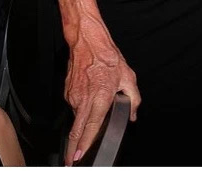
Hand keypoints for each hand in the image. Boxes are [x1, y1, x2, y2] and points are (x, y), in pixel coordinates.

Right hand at [59, 0, 139, 165]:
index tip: (79, 155)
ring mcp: (73, 96)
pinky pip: (74, 107)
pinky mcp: (68, 93)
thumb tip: (132, 114)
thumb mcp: (129, 77)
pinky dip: (80, 112)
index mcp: (100, 97)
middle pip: (75, 130)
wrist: (87, 42)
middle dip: (72, 148)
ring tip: (83, 137)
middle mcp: (84, 99)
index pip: (90, 126)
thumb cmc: (107, 57)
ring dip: (79, 129)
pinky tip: (87, 108)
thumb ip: (133, 98)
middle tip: (71, 161)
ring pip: (76, 119)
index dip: (84, 143)